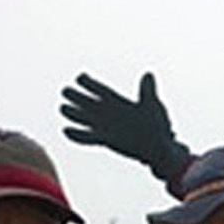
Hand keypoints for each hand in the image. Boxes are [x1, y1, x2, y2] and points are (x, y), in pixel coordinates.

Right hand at [58, 72, 192, 186]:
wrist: (160, 149)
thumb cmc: (158, 127)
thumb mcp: (152, 105)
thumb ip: (147, 90)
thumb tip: (148, 74)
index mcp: (118, 102)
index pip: (99, 89)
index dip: (89, 83)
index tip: (80, 77)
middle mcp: (108, 113)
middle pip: (86, 102)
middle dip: (75, 96)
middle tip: (65, 91)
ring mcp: (106, 127)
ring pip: (83, 119)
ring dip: (72, 114)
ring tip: (63, 108)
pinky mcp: (105, 140)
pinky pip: (87, 138)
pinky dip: (76, 135)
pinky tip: (66, 130)